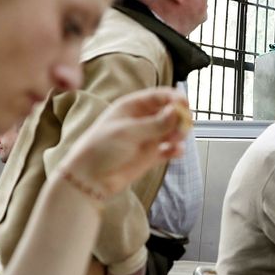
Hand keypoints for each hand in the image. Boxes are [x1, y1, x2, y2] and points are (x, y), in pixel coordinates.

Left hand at [59, 88, 189, 199]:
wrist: (89, 178)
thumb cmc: (100, 149)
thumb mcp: (127, 132)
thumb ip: (155, 124)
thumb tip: (177, 111)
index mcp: (132, 107)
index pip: (159, 96)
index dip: (174, 98)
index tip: (185, 104)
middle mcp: (142, 120)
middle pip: (170, 112)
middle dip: (180, 118)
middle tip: (182, 127)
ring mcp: (147, 138)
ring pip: (172, 130)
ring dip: (179, 133)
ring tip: (175, 141)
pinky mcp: (151, 155)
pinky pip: (170, 149)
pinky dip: (176, 150)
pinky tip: (176, 152)